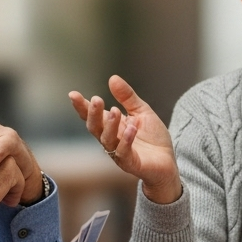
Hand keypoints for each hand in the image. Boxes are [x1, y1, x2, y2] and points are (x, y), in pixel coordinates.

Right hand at [69, 75, 179, 203]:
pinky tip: (131, 128)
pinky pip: (124, 152)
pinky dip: (126, 140)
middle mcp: (111, 140)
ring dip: (109, 125)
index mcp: (111, 127)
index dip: (82, 106)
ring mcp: (119, 153)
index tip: (73, 94)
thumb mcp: (141, 112)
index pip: (93, 116)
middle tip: (96, 100)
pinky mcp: (131, 163)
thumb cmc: (153, 138)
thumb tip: (113, 78)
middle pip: (95, 128)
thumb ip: (127, 97)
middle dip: (93, 114)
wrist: (168, 162)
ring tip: (115, 111)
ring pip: (107, 140)